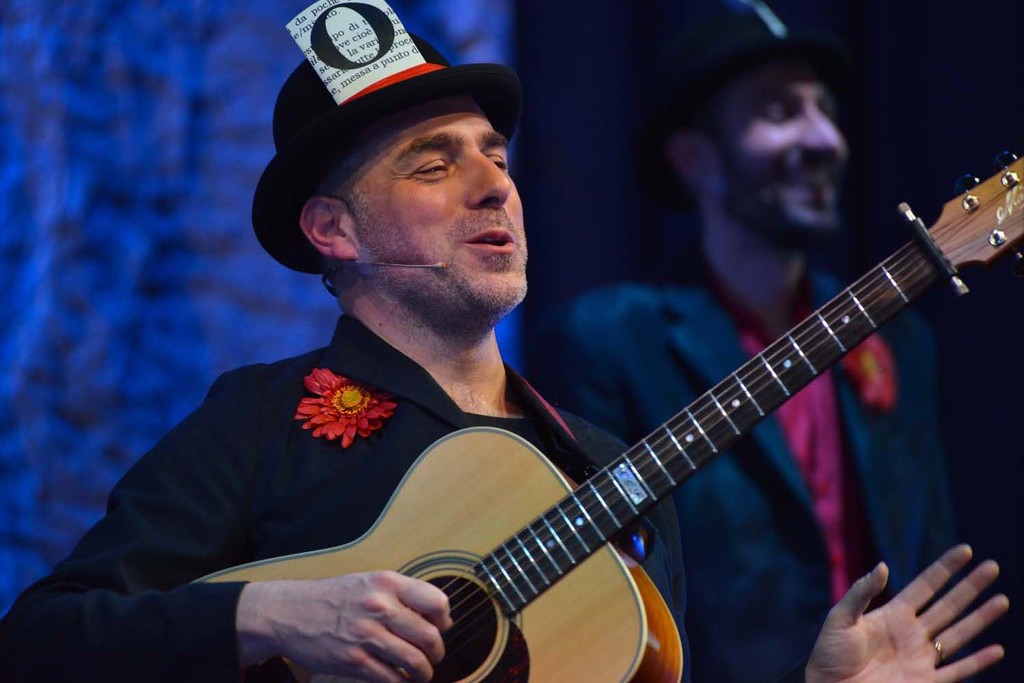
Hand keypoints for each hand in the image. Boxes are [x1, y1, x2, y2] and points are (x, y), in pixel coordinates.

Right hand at [236, 571, 451, 682]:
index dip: (444, 618)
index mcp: (387, 583)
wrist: (289, 612)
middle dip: (437, 652)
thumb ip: (399, 595)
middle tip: (433, 655)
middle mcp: (379, 607)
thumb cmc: (332, 597)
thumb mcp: (367, 582)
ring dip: (424, 672)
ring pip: (415, 662)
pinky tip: (400, 680)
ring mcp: (366, 635)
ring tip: (421, 673)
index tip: (441, 626)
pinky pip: (391, 679)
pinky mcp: (354, 661)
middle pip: (430, 637)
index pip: (436, 601)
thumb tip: (436, 616)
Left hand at [805, 544, 1008, 682]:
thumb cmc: (829, 654)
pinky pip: (957, 671)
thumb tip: (883, 566)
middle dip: (970, 586)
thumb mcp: (840, 618)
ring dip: (981, 618)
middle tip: (992, 566)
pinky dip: (977, 662)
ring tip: (1002, 600)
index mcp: (892, 615)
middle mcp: (912, 633)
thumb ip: (861, 592)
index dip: (945, 568)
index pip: (925, 586)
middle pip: (948, 605)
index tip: (965, 550)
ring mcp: (921, 658)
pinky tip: (996, 650)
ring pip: (959, 634)